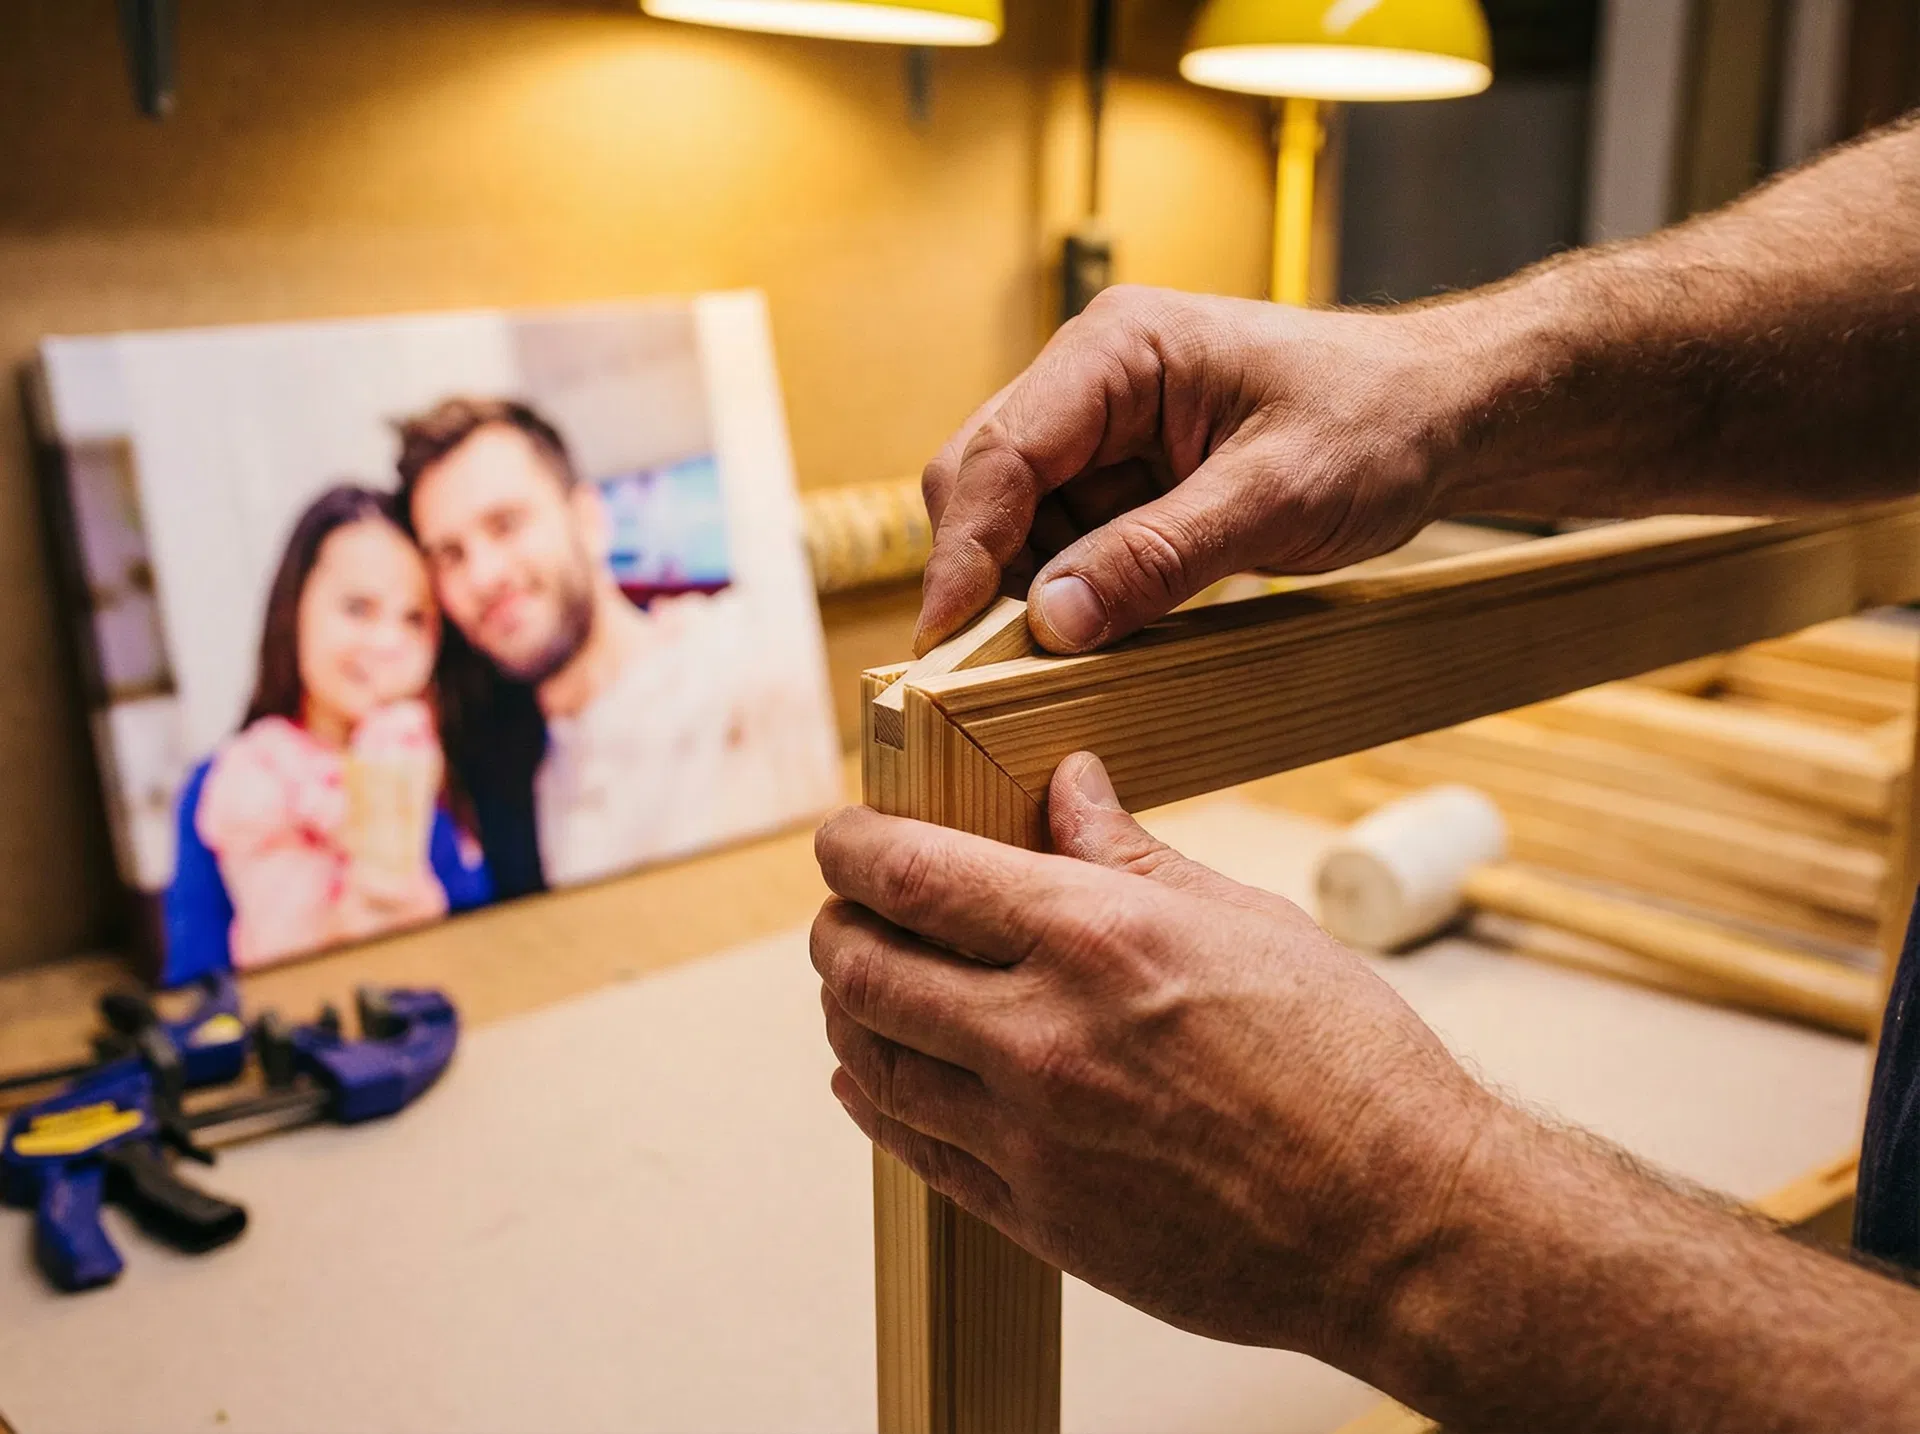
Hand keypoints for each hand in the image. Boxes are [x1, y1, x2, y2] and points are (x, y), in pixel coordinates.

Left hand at [810, 752, 1495, 1366]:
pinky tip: (873, 1080)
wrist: (1400, 1224)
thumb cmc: (1348, 1064)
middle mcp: (1042, 1033)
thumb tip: (1071, 785)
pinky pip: (915, 1150)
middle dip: (836, 927)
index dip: (851, 847)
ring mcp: (1032, 1135)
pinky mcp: (1039, 1216)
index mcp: (1096, 937)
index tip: (841, 838)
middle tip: (844, 912)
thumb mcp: (1245, 921)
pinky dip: (876, 1103)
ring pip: (871, 1060)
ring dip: (846, 1011)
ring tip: (856, 987)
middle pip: (862, 967)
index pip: (911, 874)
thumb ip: (1132, 854)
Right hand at [916, 286, 1470, 653]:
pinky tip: (1107, 629)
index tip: (944, 640)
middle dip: (987, 575)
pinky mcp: (1124, 473)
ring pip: (1017, 522)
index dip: (963, 552)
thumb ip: (1157, 556)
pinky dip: (1074, 591)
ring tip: (1075, 655)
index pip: (998, 454)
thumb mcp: (1274, 497)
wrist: (1444, 412)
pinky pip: (1065, 539)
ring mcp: (1104, 428)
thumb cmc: (1378, 423)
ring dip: (1033, 591)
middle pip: (984, 485)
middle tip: (996, 669)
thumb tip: (1052, 622)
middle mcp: (1091, 379)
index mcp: (1116, 350)